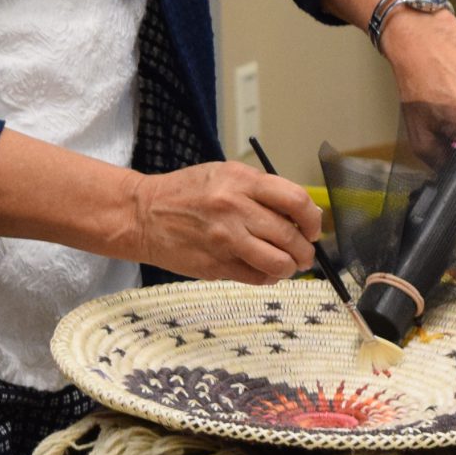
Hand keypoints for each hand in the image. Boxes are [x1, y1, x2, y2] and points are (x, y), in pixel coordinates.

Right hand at [117, 162, 320, 282]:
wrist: (143, 215)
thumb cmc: (187, 193)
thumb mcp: (226, 175)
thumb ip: (263, 191)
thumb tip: (304, 214)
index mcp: (241, 181)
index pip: (296, 201)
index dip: (312, 219)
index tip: (312, 228)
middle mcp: (235, 209)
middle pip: (291, 237)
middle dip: (306, 250)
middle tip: (305, 254)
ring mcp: (225, 240)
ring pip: (278, 263)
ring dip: (290, 268)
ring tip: (287, 265)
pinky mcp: (215, 266)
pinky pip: (257, 278)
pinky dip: (269, 278)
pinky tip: (265, 271)